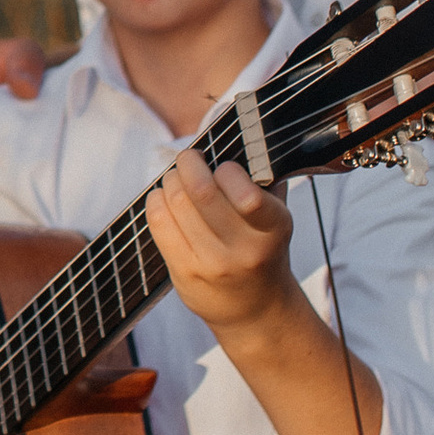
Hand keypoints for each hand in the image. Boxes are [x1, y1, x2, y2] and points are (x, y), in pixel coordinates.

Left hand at [143, 147, 297, 332]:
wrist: (255, 308)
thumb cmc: (263, 247)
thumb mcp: (276, 215)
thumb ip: (262, 176)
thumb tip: (237, 126)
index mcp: (272, 229)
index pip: (248, 197)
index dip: (227, 171)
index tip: (224, 167)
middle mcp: (243, 250)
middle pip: (200, 192)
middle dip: (189, 164)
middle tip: (190, 158)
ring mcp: (211, 264)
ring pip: (175, 203)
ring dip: (171, 180)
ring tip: (177, 178)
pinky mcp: (184, 273)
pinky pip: (158, 222)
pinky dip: (156, 200)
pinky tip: (165, 198)